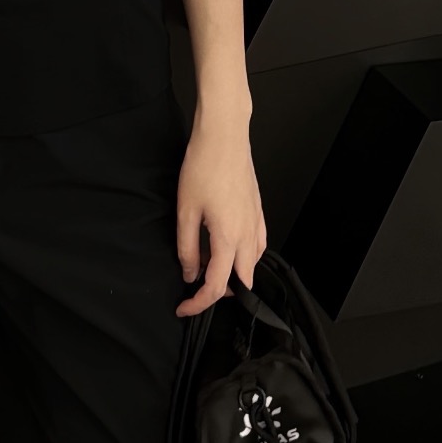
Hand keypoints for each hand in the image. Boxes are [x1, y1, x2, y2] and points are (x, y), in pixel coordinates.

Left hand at [175, 108, 266, 316]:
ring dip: (235, 274)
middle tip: (196, 289)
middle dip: (219, 293)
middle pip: (242, 281)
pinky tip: (231, 248)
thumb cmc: (204, 165)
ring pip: (253, 263)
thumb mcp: (185, 210)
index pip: (216, 286)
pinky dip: (246, 255)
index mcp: (228, 237)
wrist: (224, 135)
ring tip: (211, 268)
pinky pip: (258, 243)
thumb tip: (190, 272)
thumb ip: (186, 247)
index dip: (198, 303)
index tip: (183, 307)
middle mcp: (247, 233)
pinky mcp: (258, 208)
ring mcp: (256, 220)